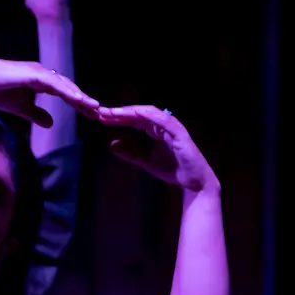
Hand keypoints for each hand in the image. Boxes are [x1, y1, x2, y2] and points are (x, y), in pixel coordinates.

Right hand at [0, 58, 97, 126]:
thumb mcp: (20, 108)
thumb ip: (36, 114)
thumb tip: (51, 124)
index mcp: (42, 81)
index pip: (65, 93)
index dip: (78, 104)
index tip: (90, 115)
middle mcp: (44, 74)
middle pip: (69, 88)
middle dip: (84, 101)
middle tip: (99, 113)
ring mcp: (39, 72)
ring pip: (65, 85)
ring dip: (80, 96)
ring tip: (93, 107)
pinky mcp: (33, 74)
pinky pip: (54, 84)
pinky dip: (66, 91)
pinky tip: (77, 99)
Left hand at [99, 105, 219, 192]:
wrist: (192, 183)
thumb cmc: (172, 170)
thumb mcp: (145, 161)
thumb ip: (130, 153)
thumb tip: (112, 144)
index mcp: (156, 130)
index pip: (135, 120)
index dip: (119, 118)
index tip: (102, 118)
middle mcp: (164, 125)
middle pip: (139, 114)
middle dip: (121, 112)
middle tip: (103, 112)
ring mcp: (172, 127)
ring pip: (149, 114)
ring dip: (131, 112)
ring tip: (114, 113)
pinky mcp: (179, 133)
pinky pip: (164, 121)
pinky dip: (150, 116)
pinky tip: (135, 113)